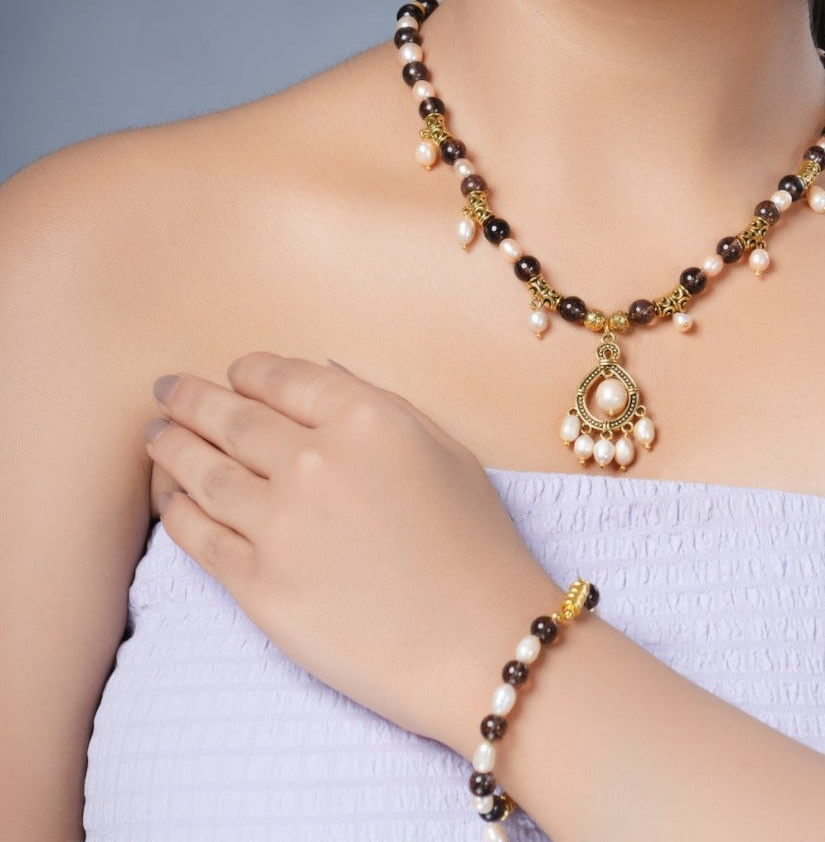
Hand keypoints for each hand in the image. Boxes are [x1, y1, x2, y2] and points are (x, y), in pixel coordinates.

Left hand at [144, 351, 559, 749]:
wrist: (478, 642)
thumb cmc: (476, 544)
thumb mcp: (445, 451)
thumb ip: (379, 405)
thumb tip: (323, 377)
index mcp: (365, 419)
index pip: (283, 379)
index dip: (248, 372)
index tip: (232, 373)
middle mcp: (314, 460)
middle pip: (232, 419)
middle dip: (192, 398)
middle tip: (166, 389)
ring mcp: (279, 525)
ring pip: (203, 473)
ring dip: (172, 448)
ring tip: (157, 436)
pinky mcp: (257, 586)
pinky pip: (199, 536)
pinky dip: (176, 511)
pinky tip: (171, 498)